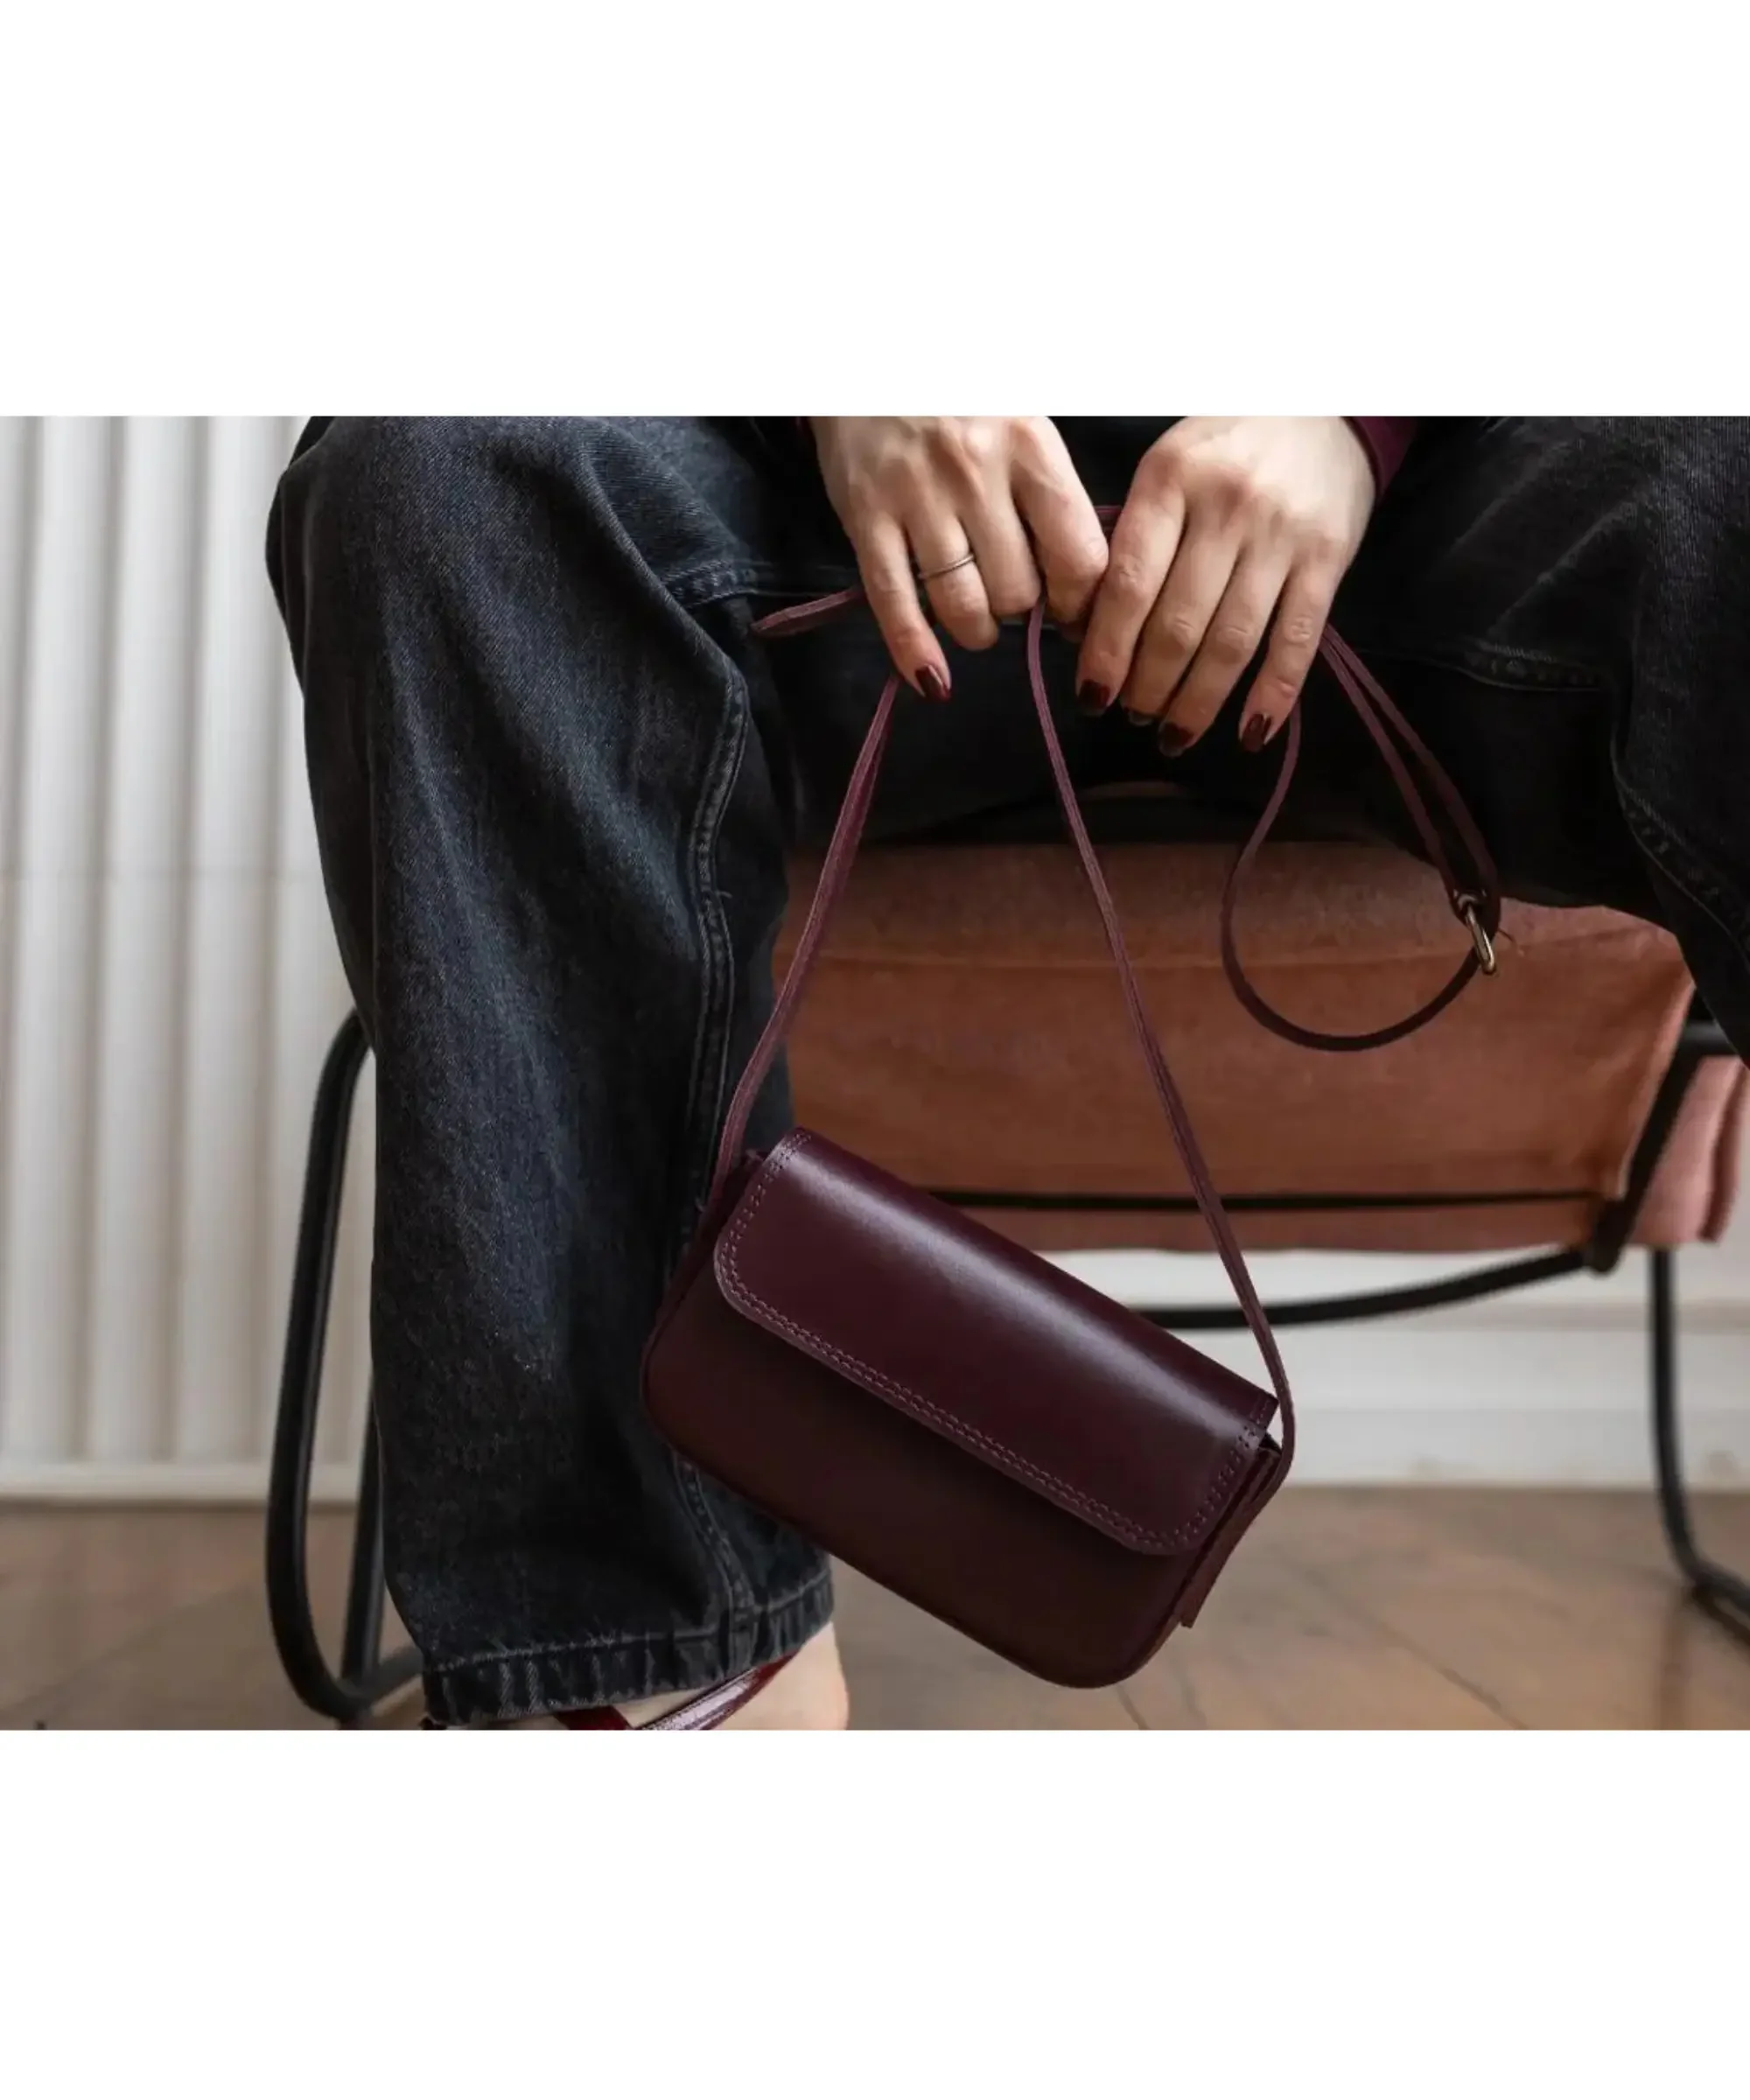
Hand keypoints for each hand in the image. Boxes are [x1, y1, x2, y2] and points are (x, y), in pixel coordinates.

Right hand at [809, 417, 1107, 697]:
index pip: (1078, 556)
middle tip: (1012, 598)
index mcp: (1030, 446)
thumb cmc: (959, 395)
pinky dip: (914, 653)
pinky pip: (894, 603)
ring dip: (976, 630)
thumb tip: (1081, 585)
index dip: (1082, 602)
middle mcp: (976, 471)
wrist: (865, 350)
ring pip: (962, 605)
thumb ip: (1050, 494)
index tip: (1071, 608)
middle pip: (1018, 590)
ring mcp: (916, 496)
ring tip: (976, 620)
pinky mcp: (865, 517)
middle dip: (1021, 610)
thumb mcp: (1022, 422)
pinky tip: (932, 682)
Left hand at [1075, 417, 1376, 752]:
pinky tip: (1248, 736)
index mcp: (1170, 479)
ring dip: (1198, 702)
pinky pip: (1297, 641)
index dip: (1106, 651)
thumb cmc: (1228, 444)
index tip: (1091, 693)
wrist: (1329, 404)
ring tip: (1173, 735)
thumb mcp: (1168, 465)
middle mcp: (1225, 507)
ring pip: (1231, 641)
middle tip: (1131, 716)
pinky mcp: (1328, 558)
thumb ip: (1133, 536)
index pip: (1128, 584)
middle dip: (1147, 685)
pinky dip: (1273, 696)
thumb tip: (1087, 628)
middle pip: (1178, 623)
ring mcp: (1281, 535)